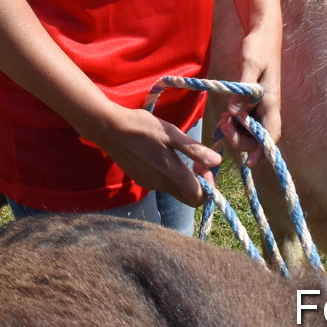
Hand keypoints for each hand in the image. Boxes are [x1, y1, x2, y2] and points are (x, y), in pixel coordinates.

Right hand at [88, 103, 221, 204]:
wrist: (109, 128)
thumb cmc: (141, 127)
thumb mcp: (171, 133)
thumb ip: (194, 149)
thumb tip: (217, 161)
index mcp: (171, 174)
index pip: (198, 198)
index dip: (208, 186)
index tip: (205, 167)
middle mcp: (161, 185)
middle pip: (188, 199)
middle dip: (199, 186)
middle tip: (197, 165)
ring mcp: (149, 184)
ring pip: (175, 191)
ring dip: (184, 180)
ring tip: (180, 156)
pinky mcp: (141, 179)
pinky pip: (162, 185)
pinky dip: (170, 176)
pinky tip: (163, 156)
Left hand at [218, 21, 280, 157]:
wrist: (263, 35)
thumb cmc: (258, 48)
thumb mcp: (249, 64)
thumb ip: (243, 89)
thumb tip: (234, 111)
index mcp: (272, 101)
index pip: (271, 133)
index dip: (262, 150)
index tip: (249, 162)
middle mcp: (269, 107)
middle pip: (259, 137)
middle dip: (240, 138)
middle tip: (223, 124)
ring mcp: (262, 105)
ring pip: (252, 130)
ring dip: (237, 131)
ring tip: (222, 120)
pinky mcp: (255, 101)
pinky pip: (247, 120)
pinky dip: (236, 123)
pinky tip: (225, 116)